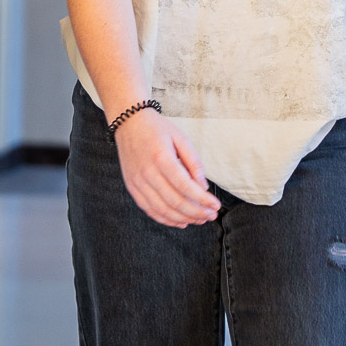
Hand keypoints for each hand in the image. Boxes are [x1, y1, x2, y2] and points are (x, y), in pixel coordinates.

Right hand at [113, 109, 220, 227]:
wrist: (129, 124)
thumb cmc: (157, 129)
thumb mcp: (181, 138)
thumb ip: (193, 162)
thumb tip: (203, 186)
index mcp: (161, 158)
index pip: (185, 186)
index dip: (202, 200)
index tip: (216, 205)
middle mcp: (147, 173)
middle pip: (175, 202)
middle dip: (196, 212)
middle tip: (211, 215)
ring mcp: (137, 182)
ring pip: (162, 210)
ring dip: (183, 219)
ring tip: (199, 220)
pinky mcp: (132, 187)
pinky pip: (149, 209)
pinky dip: (166, 219)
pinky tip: (180, 221)